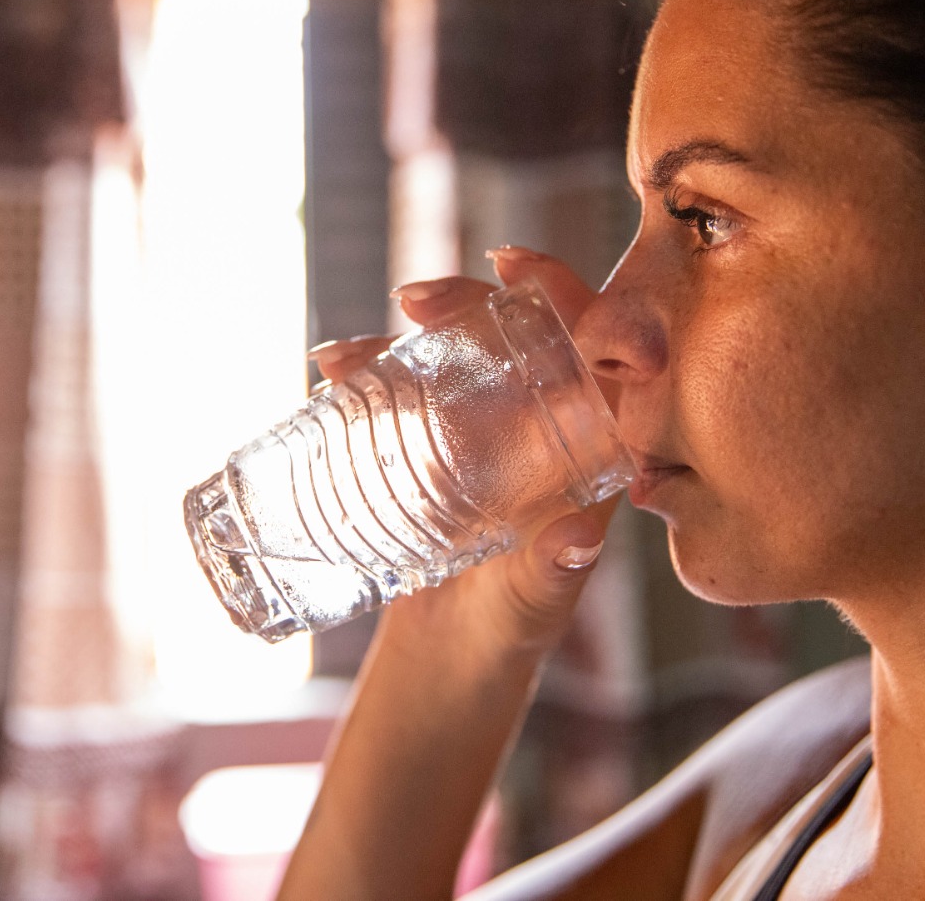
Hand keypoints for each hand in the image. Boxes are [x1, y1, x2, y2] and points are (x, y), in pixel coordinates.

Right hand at [311, 246, 620, 663]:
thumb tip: (583, 539)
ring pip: (451, 355)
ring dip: (401, 337)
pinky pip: (402, 392)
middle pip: (514, 334)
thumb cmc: (509, 633)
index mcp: (586, 444)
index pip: (594, 345)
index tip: (514, 264)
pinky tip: (330, 371)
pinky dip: (365, 374)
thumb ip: (556, 573)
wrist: (448, 660)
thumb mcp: (533, 604)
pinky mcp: (428, 448)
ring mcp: (479, 432)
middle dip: (465, 302)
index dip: (564, 291)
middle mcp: (538, 424)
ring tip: (344, 356)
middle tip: (413, 300)